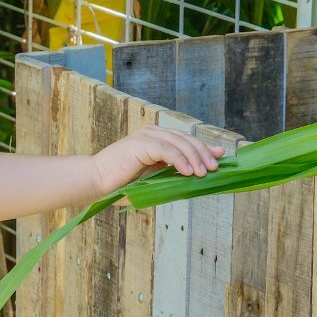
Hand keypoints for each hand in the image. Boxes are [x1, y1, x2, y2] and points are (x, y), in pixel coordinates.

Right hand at [91, 126, 223, 195]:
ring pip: (179, 143)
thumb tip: (195, 177)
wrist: (96, 182)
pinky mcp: (140, 143)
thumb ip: (172, 174)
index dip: (204, 148)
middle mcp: (153, 132)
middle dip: (203, 153)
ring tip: (204, 173)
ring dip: (194, 158)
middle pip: (186, 139)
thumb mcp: (154, 178)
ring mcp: (147, 136)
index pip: (186, 140)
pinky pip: (166, 150)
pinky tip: (188, 172)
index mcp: (156, 138)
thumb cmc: (123, 183)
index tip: (220, 157)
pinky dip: (180, 160)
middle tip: (214, 168)